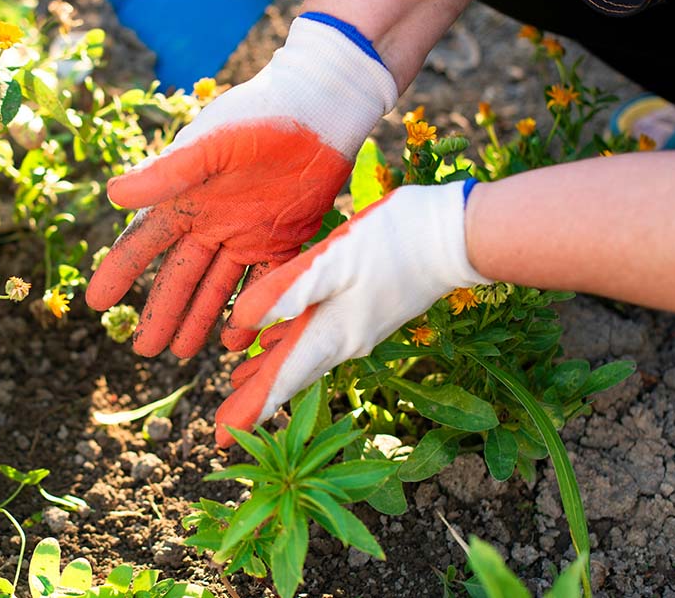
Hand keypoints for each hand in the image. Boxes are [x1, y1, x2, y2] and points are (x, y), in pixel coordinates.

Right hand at [86, 14, 397, 358]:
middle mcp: (210, 221)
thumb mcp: (209, 144)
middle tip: (145, 351)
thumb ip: (165, 174)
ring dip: (199, 319)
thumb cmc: (259, 115)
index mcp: (184, 199)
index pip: (142, 243)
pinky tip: (240, 340)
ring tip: (183, 354)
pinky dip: (252, 312)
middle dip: (161, 313)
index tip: (95, 304)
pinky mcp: (283, 239)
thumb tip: (112, 196)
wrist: (320, 107)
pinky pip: (264, 284)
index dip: (118, 273)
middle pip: (179, 277)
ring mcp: (246, 234)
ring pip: (217, 288)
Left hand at [215, 181, 488, 446]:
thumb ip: (288, 291)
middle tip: (220, 429)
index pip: (281, 382)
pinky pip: (317, 338)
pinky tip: (274, 338)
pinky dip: (289, 344)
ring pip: (301, 358)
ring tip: (236, 383)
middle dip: (253, 401)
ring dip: (269, 373)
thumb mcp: (334, 260)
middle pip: (289, 378)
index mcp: (331, 335)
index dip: (248, 410)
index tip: (218, 439)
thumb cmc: (394, 243)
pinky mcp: (365, 311)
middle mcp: (342, 342)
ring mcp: (356, 329)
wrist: (456, 235)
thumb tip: (242, 321)